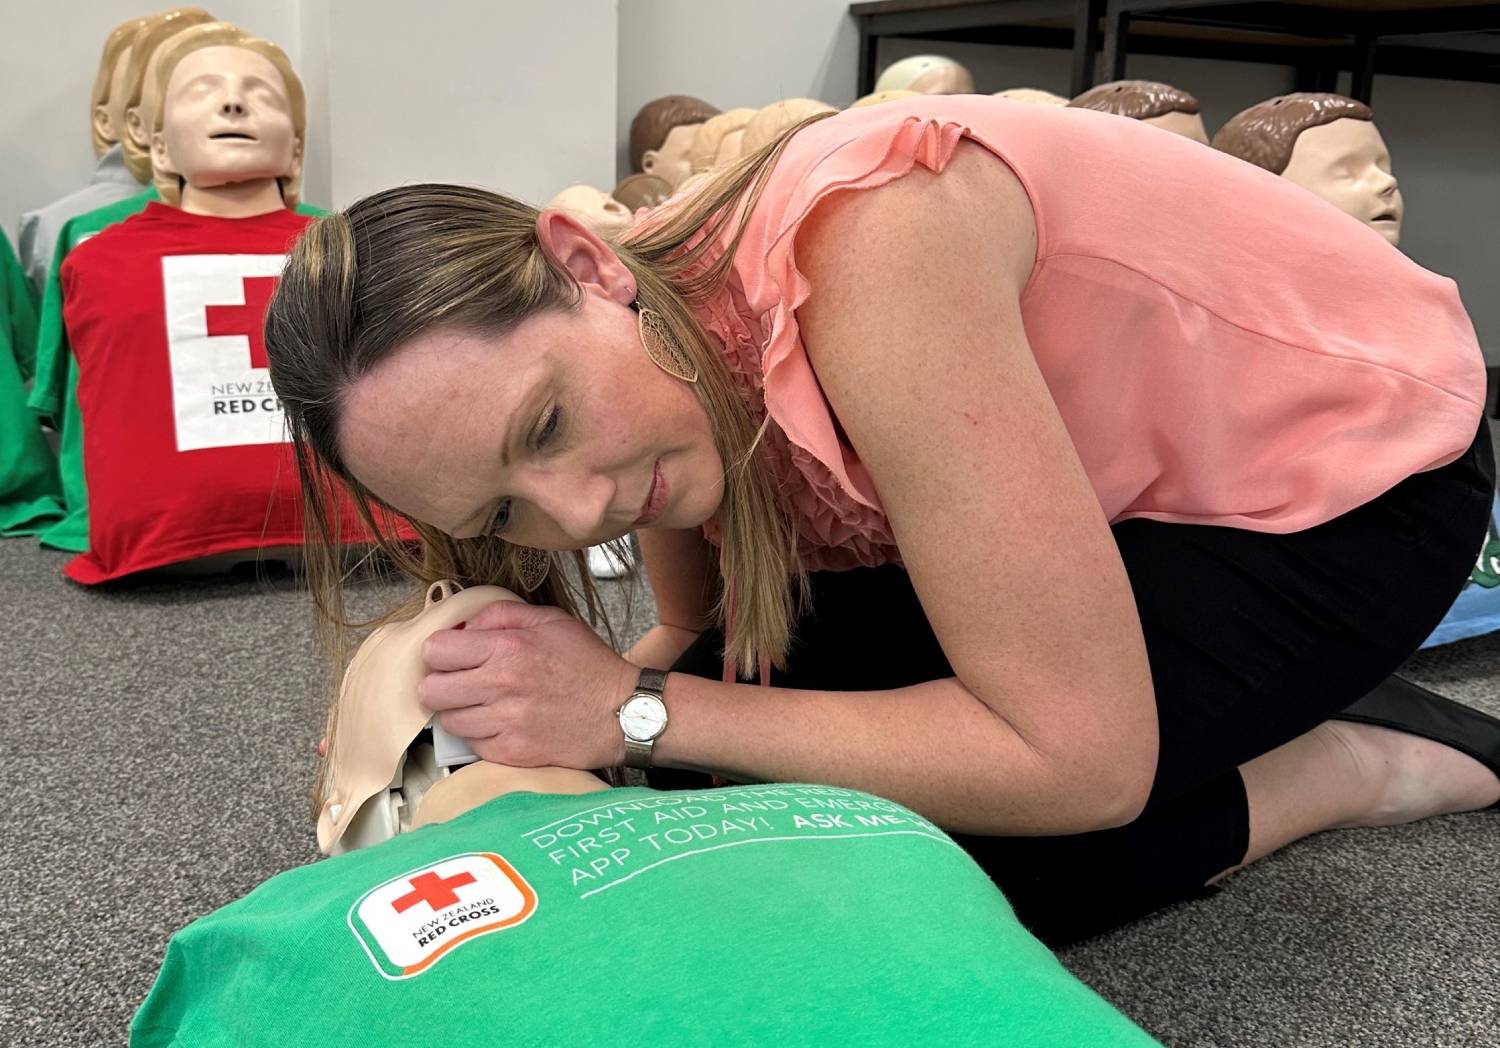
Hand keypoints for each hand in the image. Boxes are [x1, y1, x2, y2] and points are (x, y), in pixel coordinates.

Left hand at [418, 600, 637, 768]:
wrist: (622, 712)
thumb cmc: (589, 665)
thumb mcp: (551, 621)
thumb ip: (502, 614)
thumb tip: (463, 626)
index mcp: (508, 647)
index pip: (436, 651)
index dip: (440, 652)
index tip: (451, 656)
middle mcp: (503, 684)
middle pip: (431, 691)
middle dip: (441, 685)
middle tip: (459, 684)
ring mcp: (507, 722)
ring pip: (449, 722)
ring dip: (462, 713)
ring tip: (485, 705)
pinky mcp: (514, 752)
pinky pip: (473, 746)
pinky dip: (482, 736)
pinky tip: (502, 724)